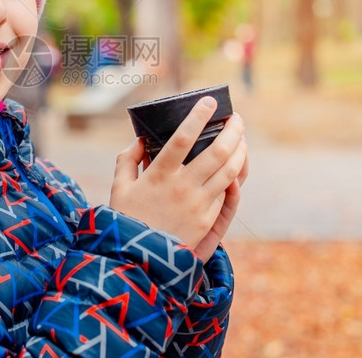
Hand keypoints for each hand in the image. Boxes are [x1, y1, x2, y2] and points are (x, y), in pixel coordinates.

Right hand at [109, 97, 247, 261]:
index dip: (198, 117)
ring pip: (230, 172)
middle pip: (217, 152)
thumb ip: (126, 159)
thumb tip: (140, 140)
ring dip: (240, 152)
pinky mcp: (207, 219)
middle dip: (233, 131)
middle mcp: (182, 187)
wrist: (138, 261)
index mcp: (159, 174)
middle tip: (237, 119)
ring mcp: (198, 204)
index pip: (182, 138)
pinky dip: (235, 177)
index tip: (208, 101)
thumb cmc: (125, 220)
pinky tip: (237, 166)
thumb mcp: (118, 187)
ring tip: (242, 139)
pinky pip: (226, 194)